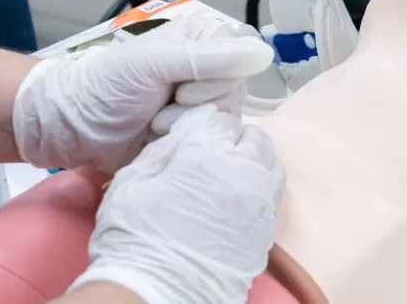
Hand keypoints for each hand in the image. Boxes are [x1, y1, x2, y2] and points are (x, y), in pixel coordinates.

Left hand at [13, 14, 273, 171]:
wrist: (73, 126)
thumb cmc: (108, 86)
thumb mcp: (154, 63)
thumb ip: (207, 58)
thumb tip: (265, 53)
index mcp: (204, 42)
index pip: (242, 59)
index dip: (215, 78)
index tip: (180, 85)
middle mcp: (211, 70)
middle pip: (235, 92)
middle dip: (197, 106)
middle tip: (163, 104)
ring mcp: (204, 105)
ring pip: (226, 120)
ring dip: (187, 128)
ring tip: (155, 125)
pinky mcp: (196, 134)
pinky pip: (212, 144)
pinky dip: (185, 145)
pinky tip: (161, 142)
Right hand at [70, 105, 284, 303]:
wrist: (155, 295)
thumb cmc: (133, 237)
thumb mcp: (132, 180)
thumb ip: (165, 148)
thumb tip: (189, 132)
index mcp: (207, 154)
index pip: (222, 121)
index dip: (206, 128)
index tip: (194, 139)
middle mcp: (243, 171)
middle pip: (254, 137)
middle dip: (235, 140)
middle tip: (212, 156)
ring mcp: (261, 201)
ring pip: (271, 161)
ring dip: (254, 160)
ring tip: (230, 174)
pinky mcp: (268, 228)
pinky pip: (274, 192)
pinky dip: (262, 185)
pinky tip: (240, 198)